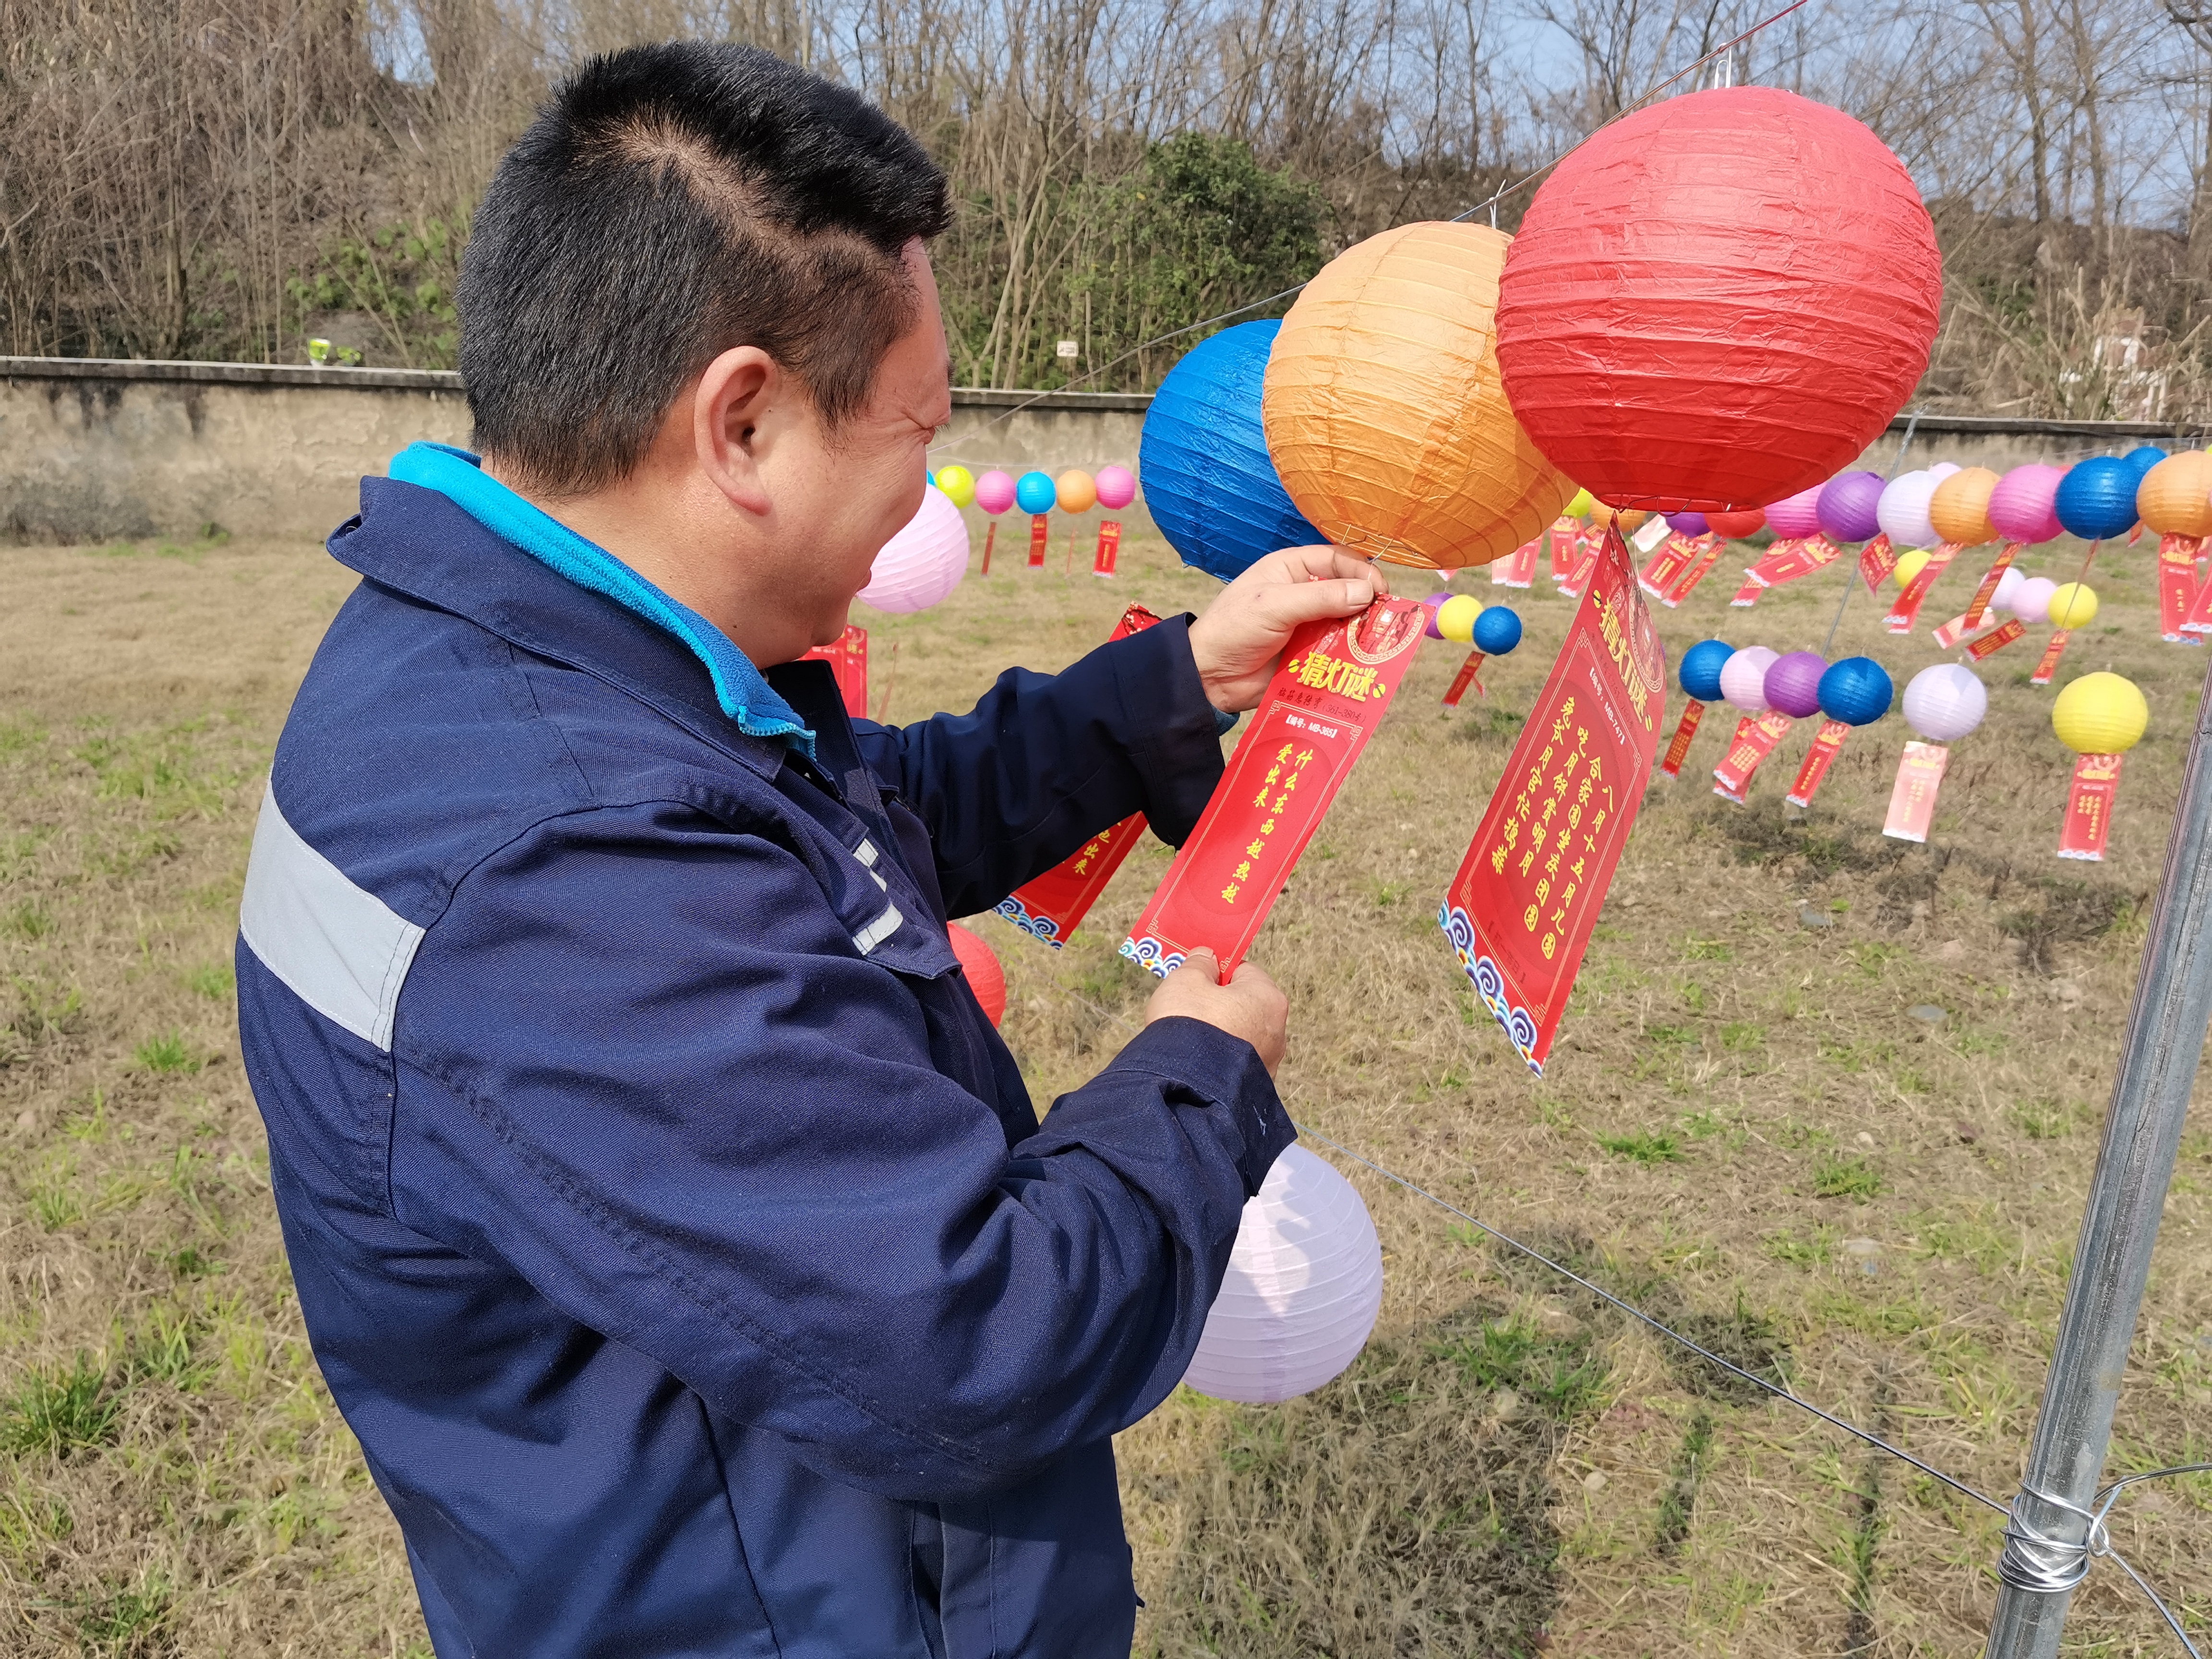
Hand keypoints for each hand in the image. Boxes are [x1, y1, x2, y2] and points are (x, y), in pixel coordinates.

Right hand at [1144, 948, 1287, 1074]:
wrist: (1185, 1088)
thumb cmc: (1188, 1024)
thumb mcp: (1186, 981)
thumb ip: (1199, 963)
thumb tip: (1207, 958)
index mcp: (1268, 998)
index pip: (1243, 971)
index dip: (1217, 973)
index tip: (1196, 982)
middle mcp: (1278, 1031)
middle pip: (1244, 1005)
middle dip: (1218, 1006)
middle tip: (1189, 1010)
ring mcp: (1269, 1063)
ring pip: (1239, 1037)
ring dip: (1218, 1035)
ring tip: (1190, 1042)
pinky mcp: (1255, 1089)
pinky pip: (1234, 1064)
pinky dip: (1219, 1061)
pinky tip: (1197, 1064)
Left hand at [1186, 546, 1391, 713]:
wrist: (1209, 676)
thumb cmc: (1233, 629)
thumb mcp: (1274, 605)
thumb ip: (1320, 597)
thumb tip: (1366, 592)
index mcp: (1293, 568)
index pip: (1339, 559)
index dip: (1362, 572)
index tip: (1379, 591)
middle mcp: (1305, 593)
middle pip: (1350, 591)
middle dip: (1368, 605)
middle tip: (1383, 622)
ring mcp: (1309, 624)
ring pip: (1348, 623)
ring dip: (1362, 634)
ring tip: (1376, 645)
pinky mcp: (1311, 653)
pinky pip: (1339, 652)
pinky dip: (1352, 657)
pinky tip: (1364, 665)